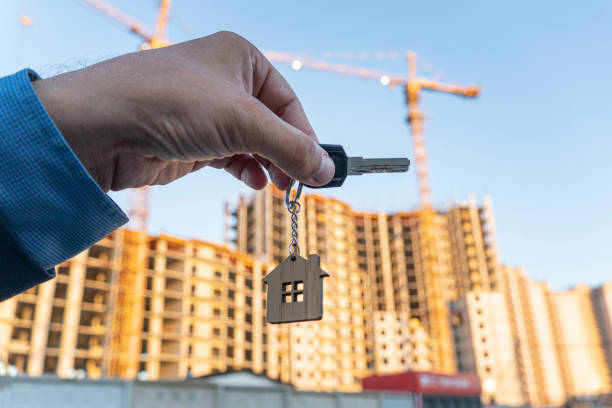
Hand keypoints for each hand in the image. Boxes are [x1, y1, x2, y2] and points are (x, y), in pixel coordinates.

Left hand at [32, 31, 334, 191]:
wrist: (101, 127)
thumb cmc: (169, 104)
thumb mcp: (242, 122)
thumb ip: (290, 147)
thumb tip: (326, 171)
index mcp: (240, 58)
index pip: (288, 101)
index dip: (305, 136)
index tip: (317, 168)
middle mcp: (224, 82)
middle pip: (272, 123)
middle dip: (287, 153)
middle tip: (300, 183)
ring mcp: (206, 113)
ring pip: (251, 142)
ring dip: (268, 164)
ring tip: (281, 186)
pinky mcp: (191, 141)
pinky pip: (230, 157)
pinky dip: (246, 170)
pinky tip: (256, 182)